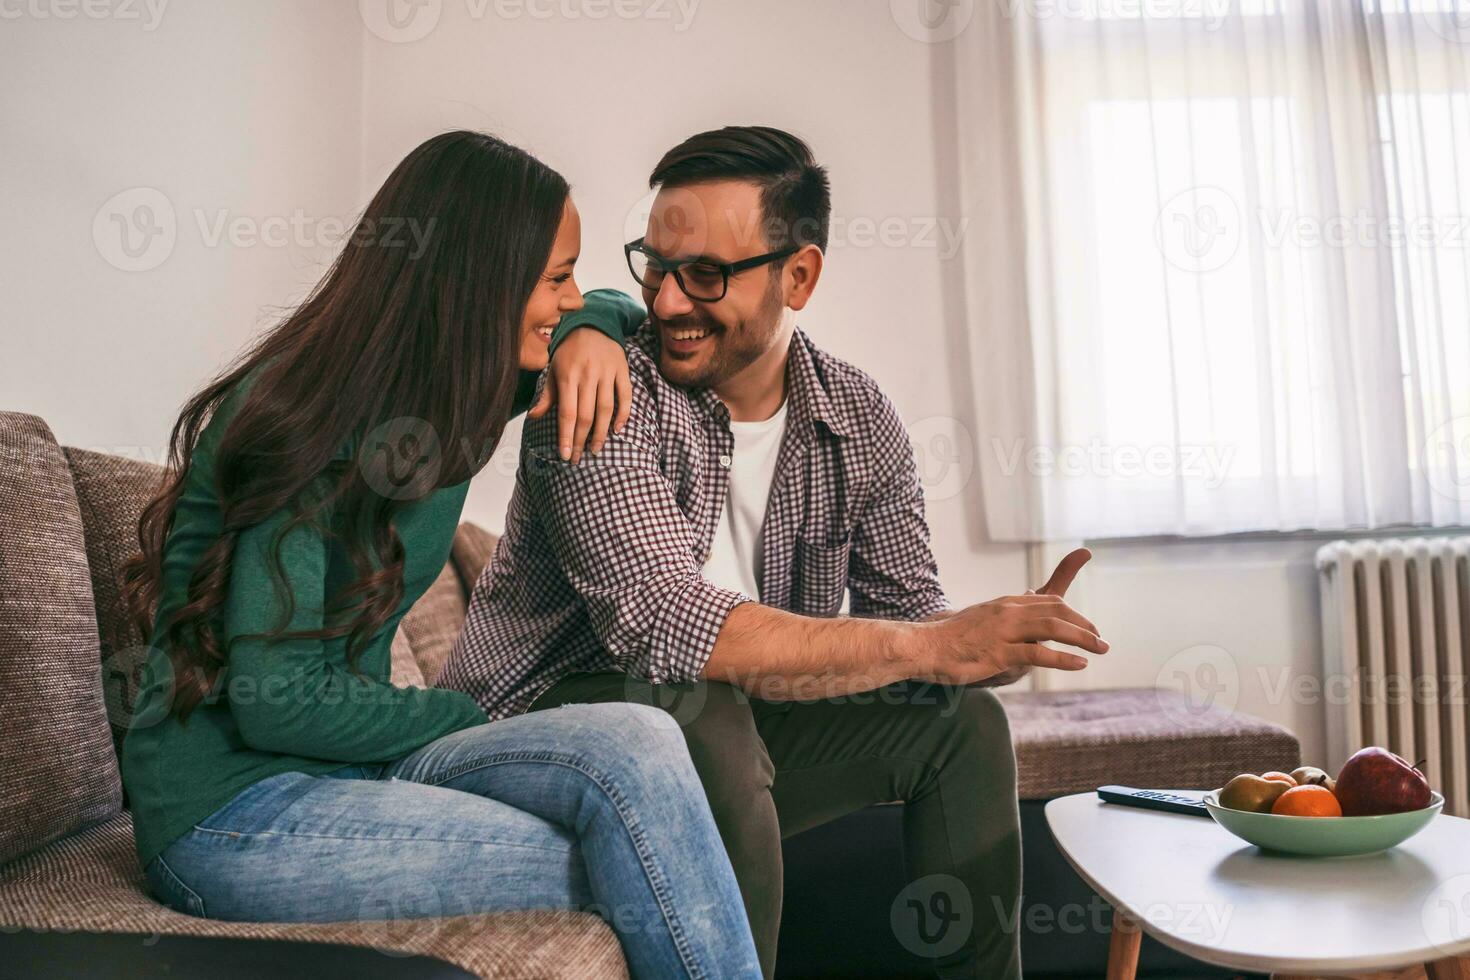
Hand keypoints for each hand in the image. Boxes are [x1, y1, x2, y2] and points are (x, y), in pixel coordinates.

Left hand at [527, 327, 631, 463]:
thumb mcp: (554, 370)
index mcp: (567, 376)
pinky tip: (617, 430)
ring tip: (595, 449)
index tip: (565, 456)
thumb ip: (547, 395)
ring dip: (601, 433)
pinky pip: (625, 396)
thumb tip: (533, 417)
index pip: (567, 413)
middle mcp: (587, 375)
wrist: (592, 325)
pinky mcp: (622, 370)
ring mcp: (606, 372)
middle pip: (586, 415)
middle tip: (579, 459)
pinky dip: (623, 414)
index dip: (566, 436)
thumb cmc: (569, 352)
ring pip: (606, 409)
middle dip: (581, 440)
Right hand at [914, 548, 1105, 684]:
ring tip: (1100, 650)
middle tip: (1101, 641)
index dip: (1073, 613)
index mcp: (1005, 603)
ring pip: (1053, 627)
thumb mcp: (981, 621)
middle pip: (1056, 610)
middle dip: (1083, 625)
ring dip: (1082, 638)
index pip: (1048, 600)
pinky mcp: (999, 652)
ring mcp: (1004, 631)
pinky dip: (1063, 658)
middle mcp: (1008, 611)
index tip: (1088, 626)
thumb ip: (1003, 617)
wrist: (923, 646)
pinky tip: (1079, 664)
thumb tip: (1017, 616)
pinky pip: (1038, 653)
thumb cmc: (951, 638)